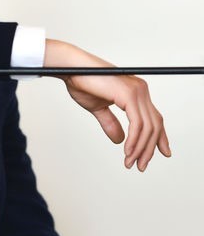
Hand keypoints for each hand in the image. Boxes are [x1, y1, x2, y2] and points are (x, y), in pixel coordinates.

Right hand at [44, 39, 170, 170]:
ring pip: (148, 127)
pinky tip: (127, 152)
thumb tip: (120, 140)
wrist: (71, 69)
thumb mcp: (99, 108)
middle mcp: (141, 91)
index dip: (160, 138)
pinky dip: (134, 141)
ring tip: (131, 163)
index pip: (155, 118)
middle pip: (155, 125)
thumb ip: (110, 123)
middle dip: (150, 149)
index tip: (163, 153)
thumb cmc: (82, 83)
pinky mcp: (129, 95)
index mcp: (136, 93)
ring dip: (140, 149)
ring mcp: (137, 92)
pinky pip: (137, 124)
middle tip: (141, 166)